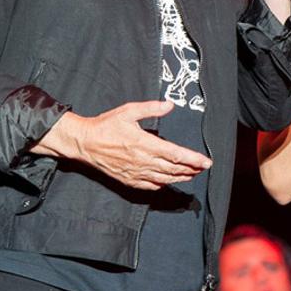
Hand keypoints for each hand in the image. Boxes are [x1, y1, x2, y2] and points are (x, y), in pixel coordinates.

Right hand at [31, 100, 211, 190]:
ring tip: (192, 174)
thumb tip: (169, 105)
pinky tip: (169, 181)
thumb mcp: (128, 111)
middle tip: (203, 167)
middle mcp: (142, 161)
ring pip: (164, 179)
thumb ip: (150, 108)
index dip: (193, 159)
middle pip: (173, 169)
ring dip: (180, 177)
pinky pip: (149, 185)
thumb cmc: (106, 125)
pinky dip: (163, 184)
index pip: (175, 154)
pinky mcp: (128, 179)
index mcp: (144, 144)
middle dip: (191, 169)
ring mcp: (135, 172)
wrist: (84, 142)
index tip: (207, 162)